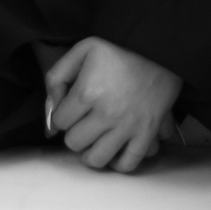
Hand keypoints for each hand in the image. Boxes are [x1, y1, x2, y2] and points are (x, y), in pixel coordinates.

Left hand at [42, 37, 183, 172]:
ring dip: (91, 151)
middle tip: (83, 122)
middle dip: (74, 132)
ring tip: (95, 139)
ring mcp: (129, 126)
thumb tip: (50, 116)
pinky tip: (114, 150)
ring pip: (97, 159)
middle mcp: (107, 114)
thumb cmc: (118, 48)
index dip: (62, 115)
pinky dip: (118, 162)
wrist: (160, 47)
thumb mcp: (80, 51)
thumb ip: (56, 79)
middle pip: (74, 143)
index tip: (72, 108)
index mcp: (88, 92)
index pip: (60, 122)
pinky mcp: (148, 132)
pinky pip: (129, 162)